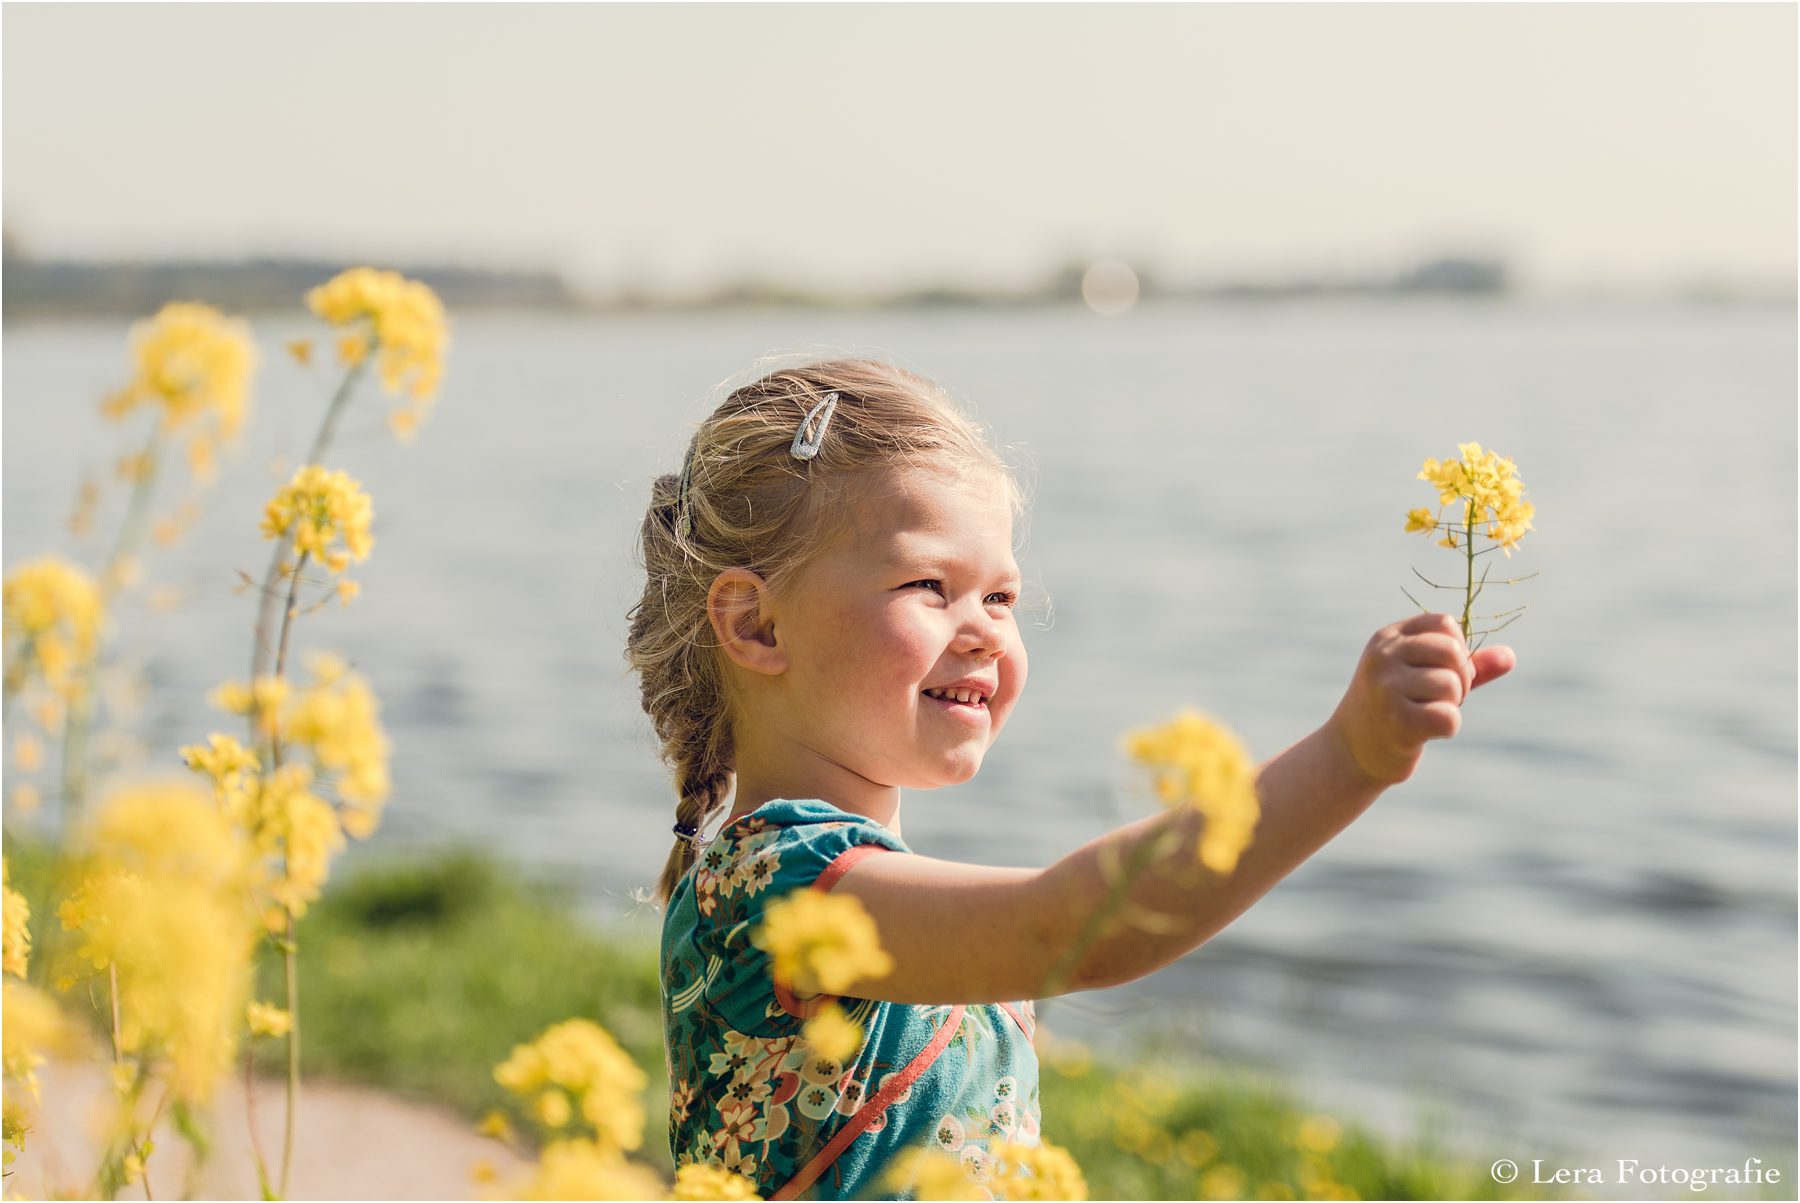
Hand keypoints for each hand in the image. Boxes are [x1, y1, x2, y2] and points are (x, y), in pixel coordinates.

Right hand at [1327, 612, 1515, 787]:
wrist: (1350, 750)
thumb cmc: (1393, 708)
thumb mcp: (1422, 676)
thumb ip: (1466, 664)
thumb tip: (1510, 656)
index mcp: (1389, 637)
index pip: (1445, 623)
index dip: (1458, 648)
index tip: (1442, 670)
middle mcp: (1384, 656)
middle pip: (1452, 651)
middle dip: (1460, 678)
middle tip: (1440, 698)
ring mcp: (1386, 687)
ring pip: (1451, 685)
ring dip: (1450, 706)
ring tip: (1426, 715)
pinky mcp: (1396, 720)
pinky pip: (1447, 717)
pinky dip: (1448, 728)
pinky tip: (1425, 733)